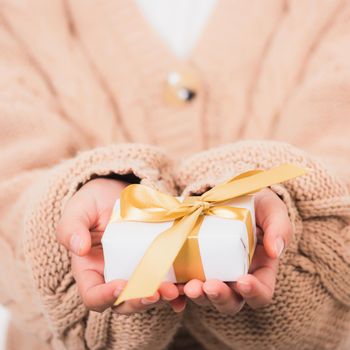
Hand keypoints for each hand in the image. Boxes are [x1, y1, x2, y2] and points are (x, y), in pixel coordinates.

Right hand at [56, 178, 184, 313]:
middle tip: (155, 292)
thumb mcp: (78, 210)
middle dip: (140, 301)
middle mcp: (113, 276)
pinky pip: (166, 281)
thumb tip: (78, 248)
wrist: (117, 192)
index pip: (93, 296)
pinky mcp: (155, 262)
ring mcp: (136, 271)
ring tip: (175, 290)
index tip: (120, 285)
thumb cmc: (93, 202)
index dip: (105, 297)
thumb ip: (71, 227)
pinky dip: (177, 290)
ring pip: (148, 294)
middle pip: (124, 302)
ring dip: (162, 297)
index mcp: (90, 270)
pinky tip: (186, 288)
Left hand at [183, 188, 291, 313]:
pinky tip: (168, 288)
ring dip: (196, 295)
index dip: (254, 292)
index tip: (243, 281)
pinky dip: (175, 292)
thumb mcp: (272, 210)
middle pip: (231, 301)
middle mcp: (235, 278)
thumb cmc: (256, 204)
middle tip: (209, 286)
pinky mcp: (192, 267)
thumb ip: (279, 227)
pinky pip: (183, 286)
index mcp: (260, 270)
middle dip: (220, 297)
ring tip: (188, 286)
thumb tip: (276, 251)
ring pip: (205, 296)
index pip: (261, 292)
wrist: (228, 195)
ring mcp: (212, 274)